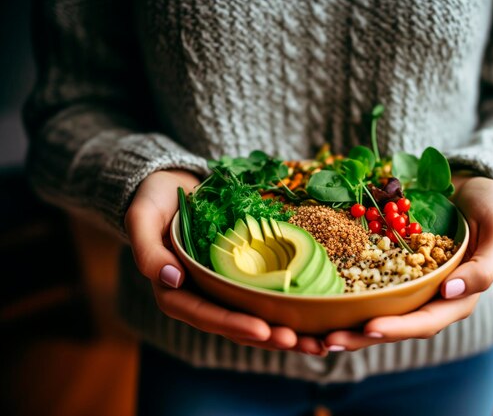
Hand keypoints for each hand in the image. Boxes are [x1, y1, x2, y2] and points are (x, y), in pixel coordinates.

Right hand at [125, 170, 326, 354]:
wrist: (174, 183)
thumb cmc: (153, 200)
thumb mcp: (142, 219)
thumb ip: (148, 250)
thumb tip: (171, 279)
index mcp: (175, 291)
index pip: (205, 315)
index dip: (233, 325)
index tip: (262, 330)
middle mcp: (201, 295)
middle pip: (236, 326)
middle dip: (268, 337)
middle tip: (301, 342)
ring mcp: (224, 287)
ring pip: (255, 317)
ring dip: (285, 332)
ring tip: (317, 342)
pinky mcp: (242, 274)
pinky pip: (265, 296)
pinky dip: (288, 308)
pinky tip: (315, 316)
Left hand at [323, 176, 492, 350]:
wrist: (469, 184)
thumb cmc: (490, 206)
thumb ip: (485, 264)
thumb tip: (452, 292)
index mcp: (458, 296)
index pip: (426, 320)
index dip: (399, 328)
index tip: (370, 328)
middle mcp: (430, 296)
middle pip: (395, 325)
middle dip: (362, 336)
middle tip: (329, 340)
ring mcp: (408, 283)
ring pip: (377, 311)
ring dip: (349, 325)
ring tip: (317, 333)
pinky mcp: (391, 266)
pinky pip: (368, 285)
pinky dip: (347, 296)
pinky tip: (322, 301)